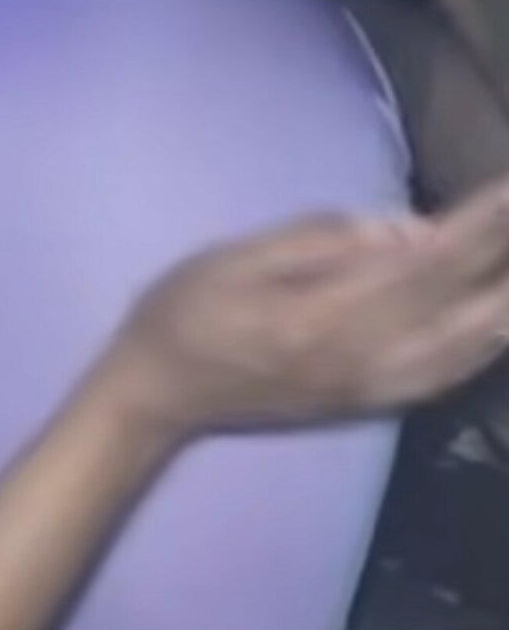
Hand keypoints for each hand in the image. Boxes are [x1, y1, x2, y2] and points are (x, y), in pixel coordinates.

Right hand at [107, 178, 508, 438]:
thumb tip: (403, 230)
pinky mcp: (358, 404)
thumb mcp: (235, 258)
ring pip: (461, 354)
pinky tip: (497, 328)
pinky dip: (479, 352)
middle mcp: (358, 361)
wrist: (156, 396)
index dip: (483, 226)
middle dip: (505, 263)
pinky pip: (437, 381)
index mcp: (323, 318)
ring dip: (503, 311)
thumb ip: (319, 242)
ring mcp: (363, 389)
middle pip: (461, 311)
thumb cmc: (182, 314)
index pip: (425, 264)